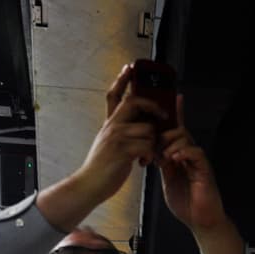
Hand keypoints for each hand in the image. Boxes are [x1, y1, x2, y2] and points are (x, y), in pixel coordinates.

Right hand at [73, 65, 168, 207]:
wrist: (90, 184)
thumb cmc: (104, 167)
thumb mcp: (110, 144)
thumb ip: (123, 132)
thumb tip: (143, 126)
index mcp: (109, 124)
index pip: (114, 95)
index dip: (122, 80)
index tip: (129, 67)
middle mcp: (111, 126)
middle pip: (134, 102)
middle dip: (153, 106)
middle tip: (164, 113)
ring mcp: (116, 137)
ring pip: (147, 128)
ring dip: (155, 141)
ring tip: (151, 154)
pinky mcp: (122, 150)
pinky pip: (147, 145)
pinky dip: (151, 154)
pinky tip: (145, 162)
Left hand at [156, 97, 242, 253]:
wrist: (201, 222)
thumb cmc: (187, 204)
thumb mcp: (167, 180)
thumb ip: (162, 164)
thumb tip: (153, 151)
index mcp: (180, 157)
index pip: (175, 132)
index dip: (173, 114)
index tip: (169, 99)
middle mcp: (190, 156)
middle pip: (178, 130)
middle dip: (164, 133)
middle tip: (155, 144)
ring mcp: (198, 162)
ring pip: (184, 138)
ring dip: (171, 144)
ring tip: (164, 157)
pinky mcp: (205, 169)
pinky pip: (195, 152)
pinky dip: (183, 152)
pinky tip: (175, 159)